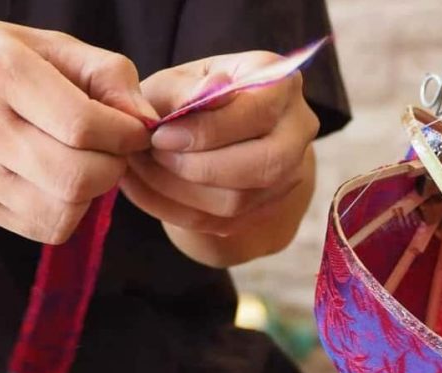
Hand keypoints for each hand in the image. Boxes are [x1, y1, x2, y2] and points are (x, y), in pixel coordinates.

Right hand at [0, 19, 156, 242]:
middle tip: (113, 148)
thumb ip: (106, 73)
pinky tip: (61, 181)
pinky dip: (71, 210)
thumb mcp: (44, 44)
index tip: (133, 128)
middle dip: (115, 165)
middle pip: (79, 176)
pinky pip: (49, 227)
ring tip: (86, 162)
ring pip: (67, 209)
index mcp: (2, 73)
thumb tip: (147, 120)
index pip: (85, 125)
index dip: (126, 134)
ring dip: (95, 191)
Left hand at [122, 51, 318, 243]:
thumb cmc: (188, 95)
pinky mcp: (267, 206)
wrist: (208, 128)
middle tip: (154, 156)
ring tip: (143, 170)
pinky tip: (146, 189)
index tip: (161, 136)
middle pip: (263, 165)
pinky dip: (175, 210)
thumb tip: (206, 93)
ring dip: (180, 191)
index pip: (257, 113)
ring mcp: (289, 172)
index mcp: (282, 82)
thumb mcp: (178, 80)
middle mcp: (298, 129)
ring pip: (239, 201)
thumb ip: (186, 89)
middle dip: (198, 168)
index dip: (207, 131)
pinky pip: (221, 223)